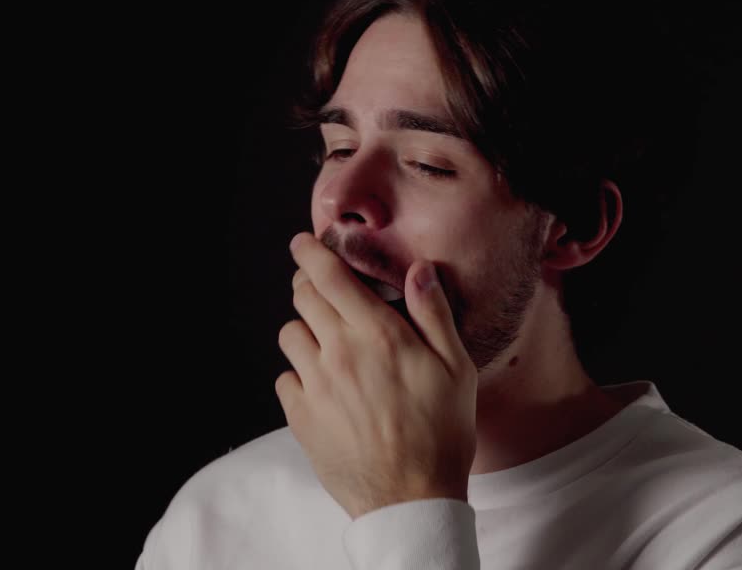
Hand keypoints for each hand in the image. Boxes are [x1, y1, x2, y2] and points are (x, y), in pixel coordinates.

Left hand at [275, 232, 477, 519]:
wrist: (412, 500)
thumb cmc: (442, 434)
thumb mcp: (456, 369)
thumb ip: (433, 313)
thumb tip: (420, 270)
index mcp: (378, 336)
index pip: (330, 277)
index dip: (311, 251)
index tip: (303, 242)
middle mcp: (340, 354)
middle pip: (303, 297)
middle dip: (309, 284)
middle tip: (323, 290)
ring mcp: (316, 386)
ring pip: (290, 335)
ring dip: (306, 330)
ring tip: (329, 344)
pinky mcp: (301, 416)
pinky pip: (286, 378)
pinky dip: (300, 375)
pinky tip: (324, 387)